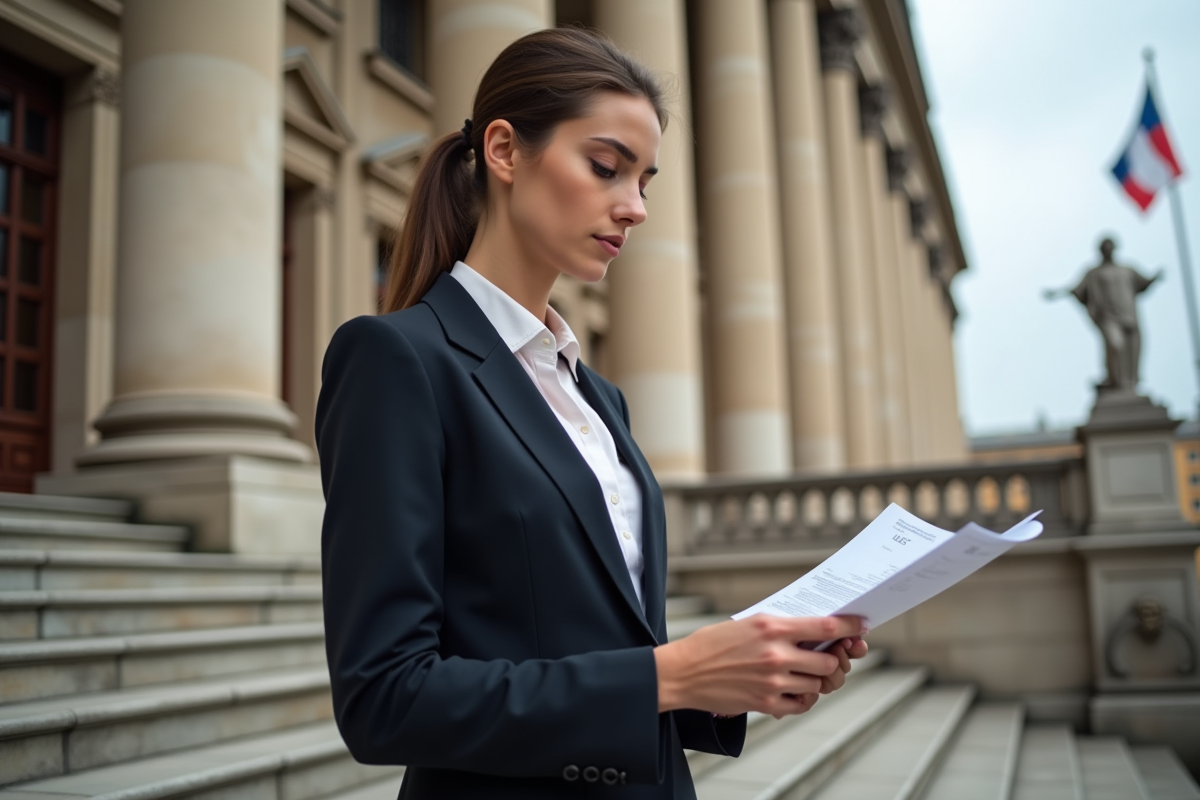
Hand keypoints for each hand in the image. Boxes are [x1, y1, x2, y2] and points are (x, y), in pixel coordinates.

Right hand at [654, 614, 863, 718]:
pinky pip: (800, 706)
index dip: (849, 626)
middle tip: (825, 658)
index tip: (861, 626)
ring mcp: (772, 681)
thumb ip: (779, 627)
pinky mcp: (765, 703)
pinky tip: (793, 691)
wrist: (683, 671)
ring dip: (815, 681)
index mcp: (772, 627)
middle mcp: (776, 653)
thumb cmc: (712, 644)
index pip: (825, 625)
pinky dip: (802, 699)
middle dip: (831, 660)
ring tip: (803, 675)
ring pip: (817, 685)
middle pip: (828, 661)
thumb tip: (812, 629)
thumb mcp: (747, 622)